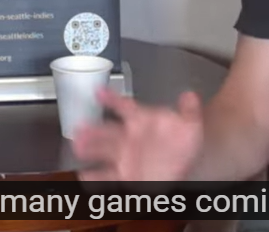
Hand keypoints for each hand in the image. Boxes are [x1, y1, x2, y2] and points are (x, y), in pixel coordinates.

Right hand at [73, 87, 203, 181]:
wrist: (183, 167)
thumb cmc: (183, 144)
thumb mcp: (190, 125)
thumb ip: (189, 111)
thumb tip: (190, 95)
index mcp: (142, 122)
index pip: (125, 107)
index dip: (112, 99)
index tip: (99, 91)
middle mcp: (129, 138)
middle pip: (108, 131)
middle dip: (94, 130)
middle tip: (80, 128)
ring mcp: (125, 157)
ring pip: (103, 151)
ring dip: (90, 149)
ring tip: (78, 147)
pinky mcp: (125, 176)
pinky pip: (107, 176)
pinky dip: (95, 176)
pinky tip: (85, 175)